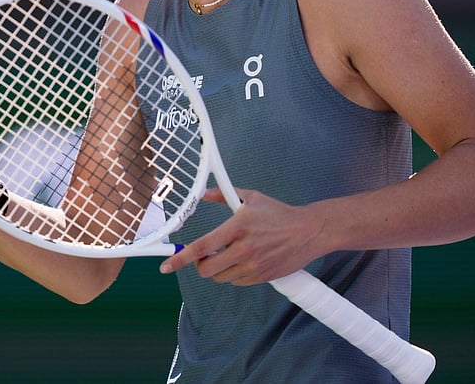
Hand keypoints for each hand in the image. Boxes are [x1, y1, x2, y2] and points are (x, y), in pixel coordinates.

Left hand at [159, 187, 323, 285]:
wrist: (308, 231)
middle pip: (207, 269)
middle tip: (207, 256)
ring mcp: (253, 265)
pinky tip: (244, 262)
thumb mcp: (251, 198)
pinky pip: (236, 282)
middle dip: (201, 265)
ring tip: (230, 255)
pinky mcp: (262, 276)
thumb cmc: (279, 214)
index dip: (181, 258)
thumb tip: (203, 193)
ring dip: (219, 269)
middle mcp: (243, 248)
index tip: (166, 266)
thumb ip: (223, 196)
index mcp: (237, 227)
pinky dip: (234, 275)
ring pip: (220, 277)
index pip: (202, 246)